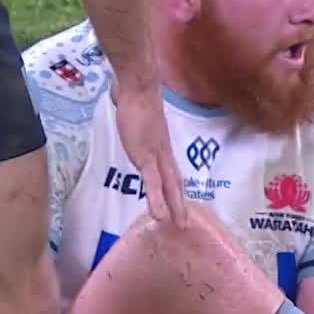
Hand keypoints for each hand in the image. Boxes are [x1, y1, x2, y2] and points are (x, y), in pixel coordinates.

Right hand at [112, 82, 188, 226]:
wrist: (138, 87)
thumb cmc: (135, 98)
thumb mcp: (137, 116)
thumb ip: (136, 121)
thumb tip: (128, 114)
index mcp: (161, 146)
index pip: (172, 171)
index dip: (176, 188)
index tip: (180, 203)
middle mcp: (163, 153)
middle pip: (175, 182)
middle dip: (180, 203)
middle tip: (185, 224)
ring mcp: (156, 156)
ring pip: (169, 186)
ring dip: (175, 207)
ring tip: (179, 225)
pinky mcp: (146, 157)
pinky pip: (153, 183)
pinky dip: (157, 201)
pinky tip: (160, 217)